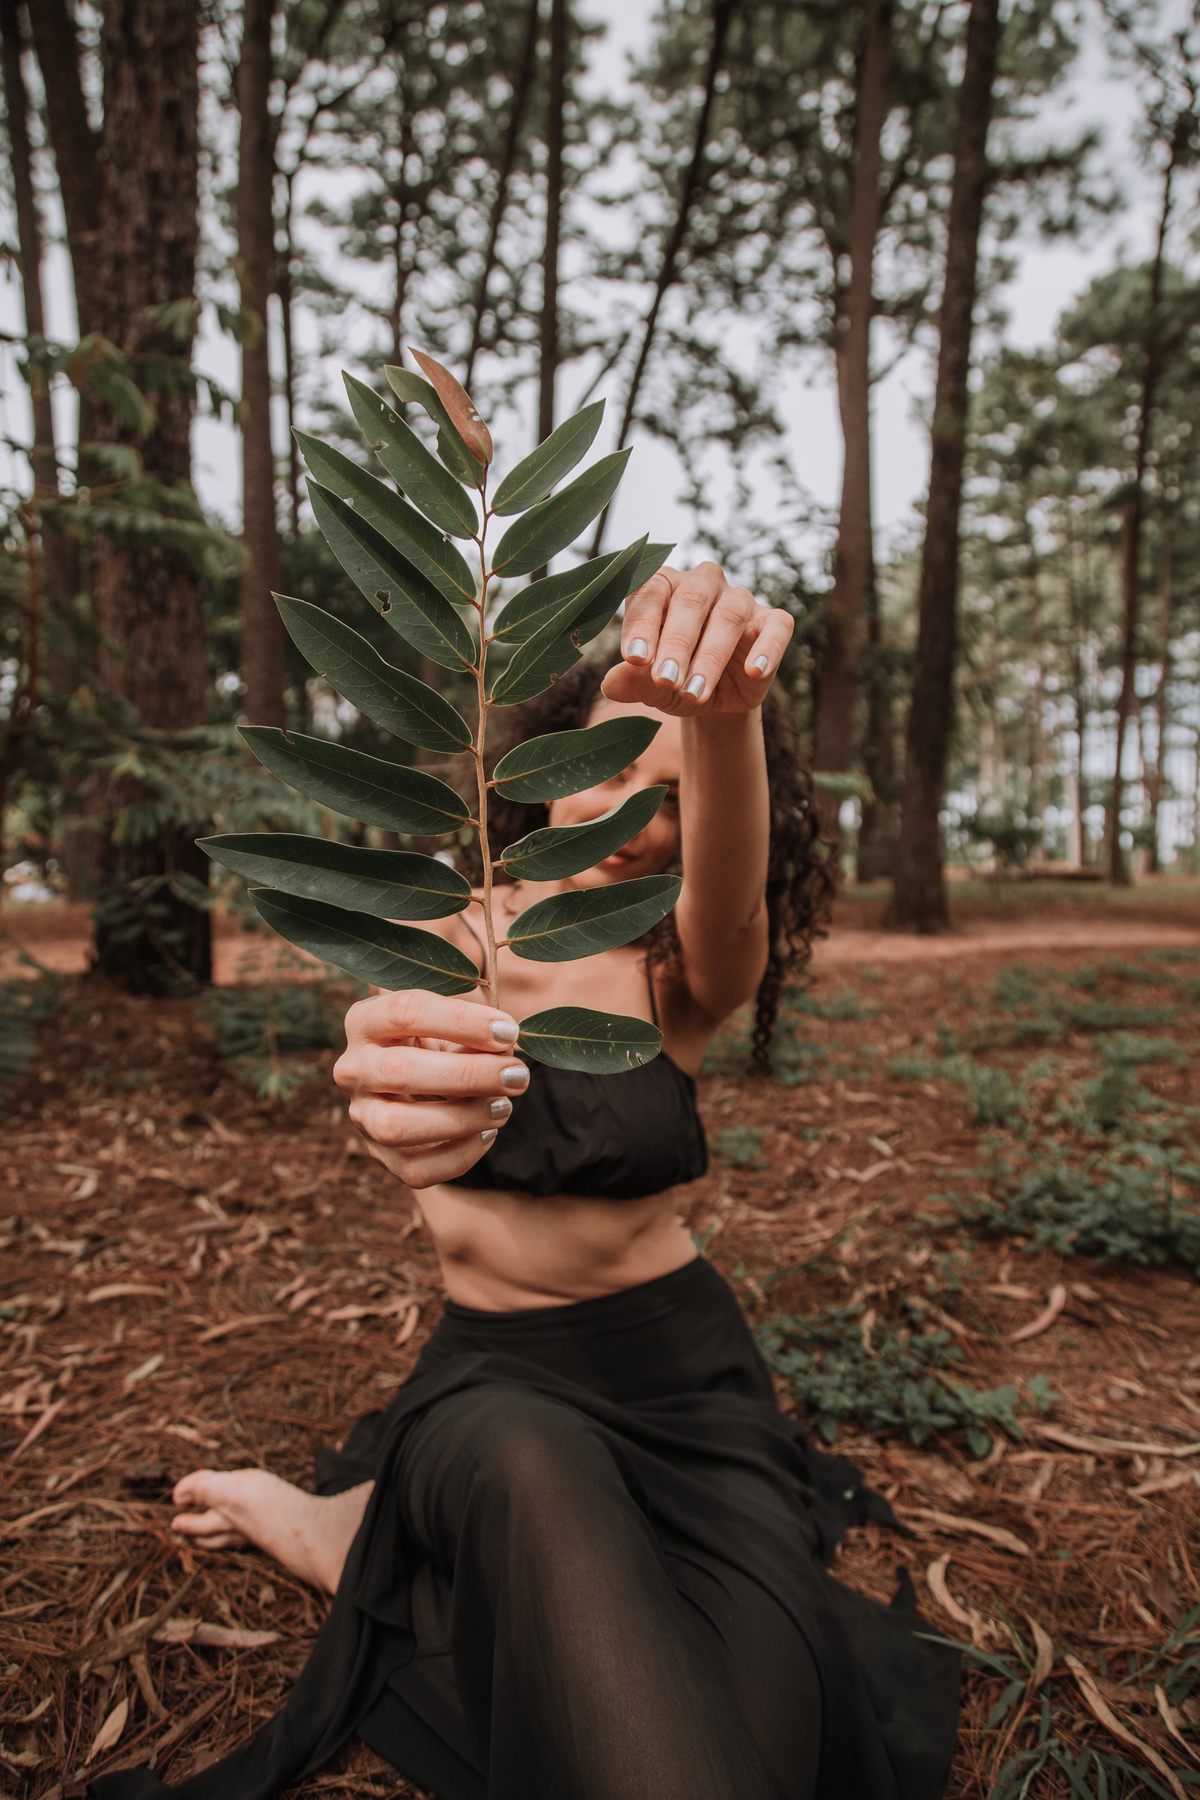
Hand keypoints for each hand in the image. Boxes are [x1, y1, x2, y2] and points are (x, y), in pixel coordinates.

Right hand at [333, 991, 527, 1188]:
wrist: (417, 1080)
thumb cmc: (440, 1042)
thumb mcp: (452, 1025)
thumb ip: (474, 1032)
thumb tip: (505, 1050)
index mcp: (365, 1022)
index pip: (406, 1012)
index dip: (461, 1021)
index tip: (509, 1032)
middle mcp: (352, 1068)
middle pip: (399, 1071)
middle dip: (468, 1075)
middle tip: (516, 1075)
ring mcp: (360, 1115)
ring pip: (397, 1126)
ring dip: (461, 1118)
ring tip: (503, 1107)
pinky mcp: (378, 1155)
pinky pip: (415, 1170)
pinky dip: (459, 1156)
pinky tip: (486, 1133)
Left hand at [599, 562, 792, 714]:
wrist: (715, 699)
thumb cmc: (675, 680)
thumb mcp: (651, 687)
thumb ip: (632, 682)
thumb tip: (611, 683)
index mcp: (664, 586)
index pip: (650, 592)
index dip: (642, 624)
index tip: (634, 659)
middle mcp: (702, 584)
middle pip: (690, 602)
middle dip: (676, 644)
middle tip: (665, 681)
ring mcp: (740, 599)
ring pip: (728, 616)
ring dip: (710, 657)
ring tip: (695, 692)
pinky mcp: (772, 621)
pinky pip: (776, 627)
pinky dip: (768, 648)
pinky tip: (755, 671)